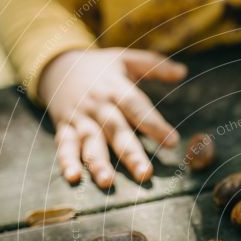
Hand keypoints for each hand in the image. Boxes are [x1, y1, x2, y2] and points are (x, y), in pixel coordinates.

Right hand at [38, 48, 186, 187]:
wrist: (56, 66)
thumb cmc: (99, 68)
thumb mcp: (126, 59)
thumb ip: (154, 65)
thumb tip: (183, 71)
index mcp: (115, 88)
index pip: (136, 107)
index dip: (154, 124)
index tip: (172, 142)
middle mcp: (98, 105)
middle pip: (116, 131)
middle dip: (130, 154)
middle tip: (145, 174)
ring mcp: (80, 119)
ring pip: (90, 143)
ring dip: (98, 163)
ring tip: (107, 182)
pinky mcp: (64, 129)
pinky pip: (64, 147)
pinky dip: (66, 162)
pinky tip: (73, 178)